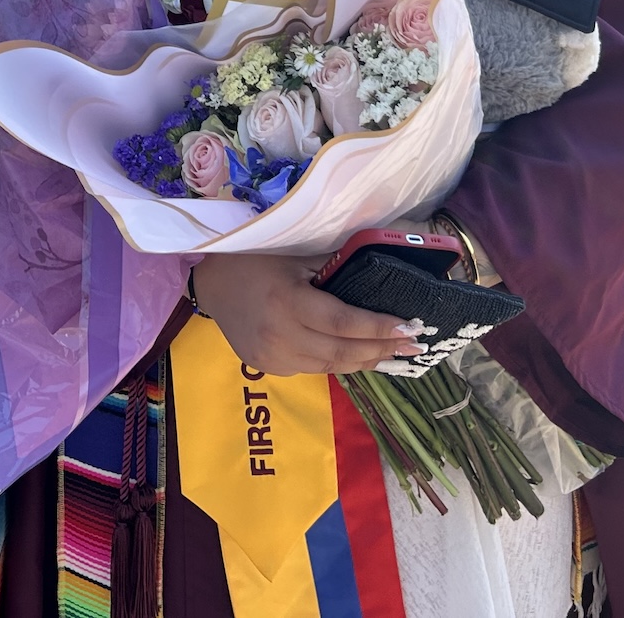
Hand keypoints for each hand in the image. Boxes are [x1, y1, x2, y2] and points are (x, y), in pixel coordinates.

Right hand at [191, 252, 427, 376]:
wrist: (210, 283)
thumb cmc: (253, 260)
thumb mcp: (294, 255)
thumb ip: (333, 267)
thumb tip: (378, 274)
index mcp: (287, 302)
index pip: (343, 322)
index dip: (379, 328)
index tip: (411, 328)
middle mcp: (280, 335)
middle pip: (341, 351)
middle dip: (381, 349)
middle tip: (414, 346)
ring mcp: (272, 357)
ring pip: (329, 366)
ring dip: (363, 360)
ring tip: (391, 353)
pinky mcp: (267, 367)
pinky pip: (311, 369)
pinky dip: (336, 362)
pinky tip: (355, 355)